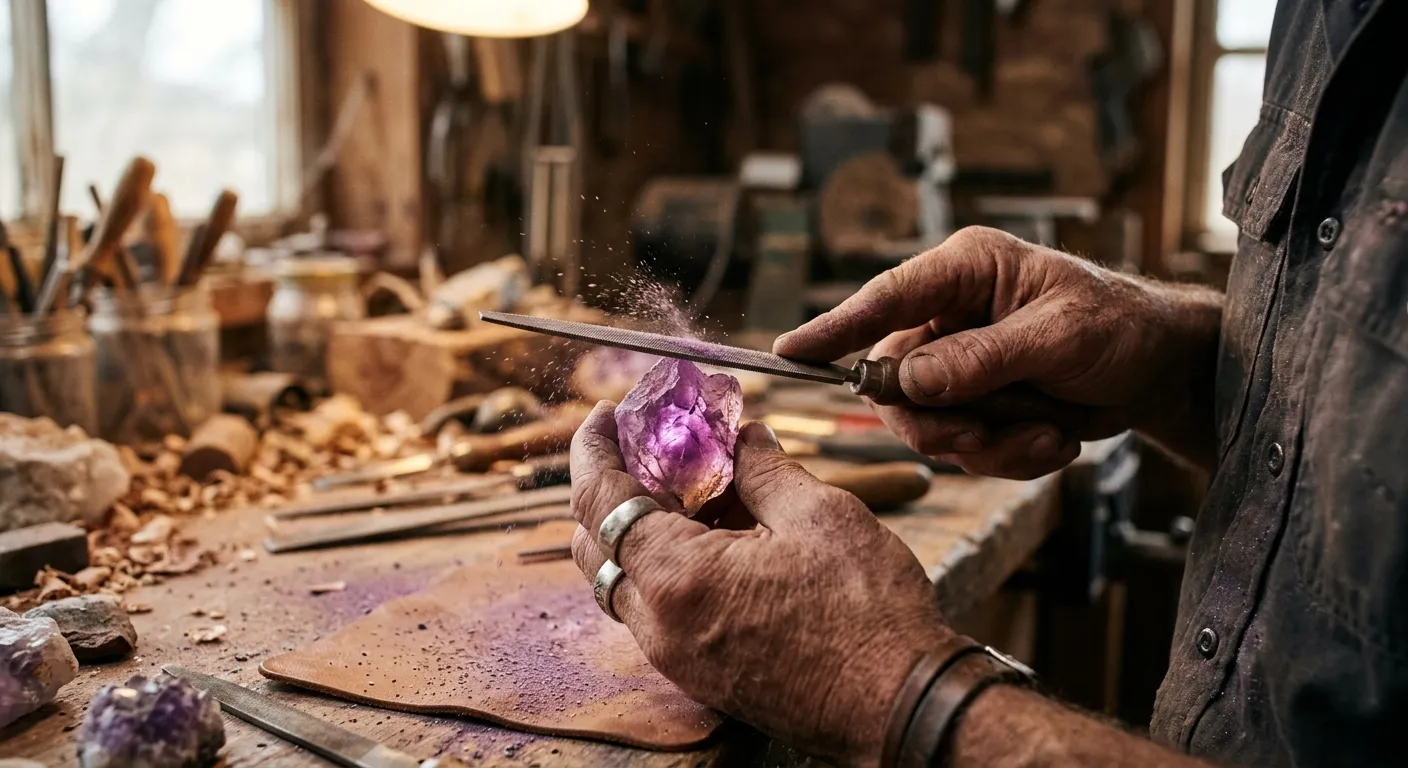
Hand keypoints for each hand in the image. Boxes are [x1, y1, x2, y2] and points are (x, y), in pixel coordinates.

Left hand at [569, 402, 953, 765]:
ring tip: (692, 486)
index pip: (599, 501)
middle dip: (611, 488)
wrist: (900, 706)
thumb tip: (742, 438)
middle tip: (648, 446)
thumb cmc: (868, 616)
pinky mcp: (701, 674)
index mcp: (678, 577)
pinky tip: (718, 536)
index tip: (605, 415)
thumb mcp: (819, 514)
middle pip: (596, 546)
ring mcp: (677, 657)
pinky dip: (668, 566)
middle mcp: (661, 625)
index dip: (594, 449)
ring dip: (641, 529)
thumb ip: (764, 469)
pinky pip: (658, 611)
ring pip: (624, 581)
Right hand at [774, 227, 1220, 477]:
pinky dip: (1007, 456)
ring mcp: (959, 363)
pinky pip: (961, 448)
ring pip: (927, 425)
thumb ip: (980, 359)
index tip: (789, 351)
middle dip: (944, 421)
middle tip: (992, 432)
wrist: (1161, 374)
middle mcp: (949, 315)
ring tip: (1048, 434)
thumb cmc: (1121, 330)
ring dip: (988, 444)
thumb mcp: (1059, 338)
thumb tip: (906, 380)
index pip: (885, 299)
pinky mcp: (974, 405)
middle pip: (895, 383)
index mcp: (966, 271)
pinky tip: (1053, 441)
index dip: (835, 328)